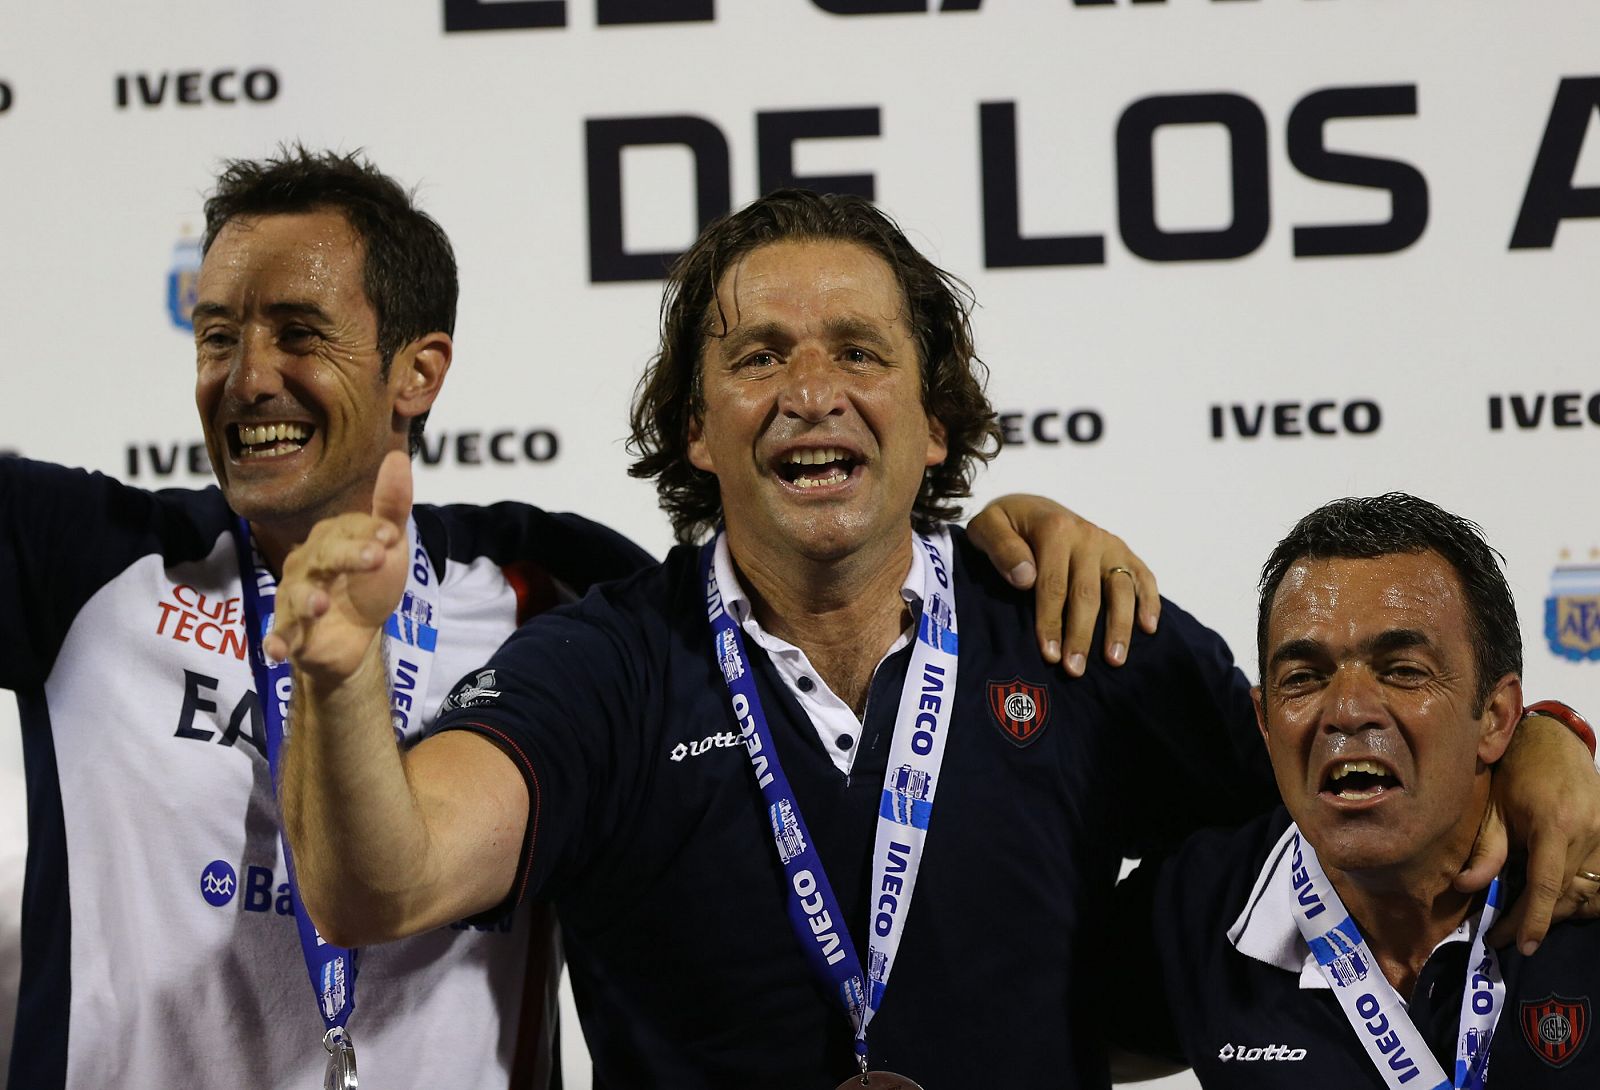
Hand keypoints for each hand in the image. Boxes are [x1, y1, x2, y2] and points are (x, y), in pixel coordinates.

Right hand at [263, 449, 411, 683]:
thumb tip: (398, 456)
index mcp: (332, 537)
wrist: (358, 636)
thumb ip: (392, 506)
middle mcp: (307, 562)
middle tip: (375, 558)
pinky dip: (276, 642)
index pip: (349, 528)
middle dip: (347, 556)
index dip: (370, 531)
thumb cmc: (370, 581)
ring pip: (297, 594)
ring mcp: (296, 596)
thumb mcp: (389, 547)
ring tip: (321, 604)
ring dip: (307, 599)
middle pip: (323, 556)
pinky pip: (280, 634)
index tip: (392, 536)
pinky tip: (275, 652)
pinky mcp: (291, 631)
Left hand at [966, 493, 1158, 675]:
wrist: (1030, 507)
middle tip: (1074, 670)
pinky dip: (1150, 601)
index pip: (1053, 584)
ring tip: (1114, 661)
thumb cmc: (1006, 525)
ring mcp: (1107, 544)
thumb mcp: (987, 527)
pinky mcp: (1122, 551)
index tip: (1049, 655)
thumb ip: (1000, 548)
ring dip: (1119, 628)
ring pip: (1121, 589)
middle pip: (1087, 594)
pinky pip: (1143, 576)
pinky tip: (1149, 629)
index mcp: (1054, 529)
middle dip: (1081, 635)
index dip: (1051, 622)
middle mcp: (1086, 535)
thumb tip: (1025, 578)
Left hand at [1459, 714, 1599, 952]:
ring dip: (1563, 914)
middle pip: (1568, 896)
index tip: (1522, 945)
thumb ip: (1486, 850)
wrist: (1556, 742)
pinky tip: (1562, 903)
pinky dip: (1585, 900)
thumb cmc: (1517, 772)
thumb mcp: (1494, 808)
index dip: (1535, 919)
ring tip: (1530, 919)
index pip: (1547, 885)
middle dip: (1538, 921)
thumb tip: (1466, 887)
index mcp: (1554, 825)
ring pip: (1590, 895)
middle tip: (1507, 935)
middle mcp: (1588, 834)